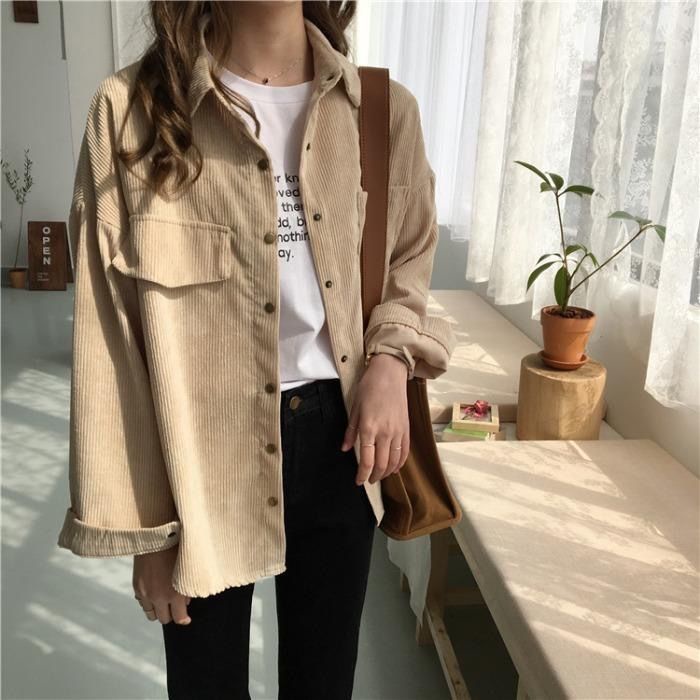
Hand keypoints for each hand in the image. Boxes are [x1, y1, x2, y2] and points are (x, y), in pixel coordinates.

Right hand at [133, 545, 190, 624]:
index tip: (186, 618)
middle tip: (175, 607)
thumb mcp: (188, 569)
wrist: (156, 535)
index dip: (184, 619)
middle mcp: (159, 597)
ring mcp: (146, 593)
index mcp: (175, 594)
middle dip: (171, 614)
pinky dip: (148, 601)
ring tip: (164, 601)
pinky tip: (154, 592)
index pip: (179, 618)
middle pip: (164, 619)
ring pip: (151, 613)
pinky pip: (142, 602)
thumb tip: (186, 601)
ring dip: (158, 610)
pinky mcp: (137, 587)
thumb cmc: (177, 548)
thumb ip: (188, 587)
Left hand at [341, 353, 409, 484]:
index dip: (362, 475)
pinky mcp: (407, 428)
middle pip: (382, 465)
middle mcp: (385, 433)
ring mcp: (398, 431)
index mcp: (369, 428)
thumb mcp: (354, 408)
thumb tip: (345, 448)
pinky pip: (405, 451)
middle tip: (369, 480)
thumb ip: (351, 431)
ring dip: (387, 472)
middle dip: (375, 477)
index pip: (367, 461)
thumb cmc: (369, 387)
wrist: (390, 373)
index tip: (358, 481)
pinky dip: (400, 463)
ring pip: (395, 461)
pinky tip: (394, 467)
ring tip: (380, 475)